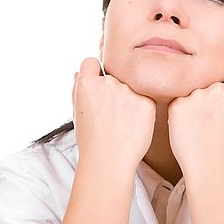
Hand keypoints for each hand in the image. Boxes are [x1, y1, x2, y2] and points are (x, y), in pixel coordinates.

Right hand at [72, 57, 156, 176]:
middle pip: (113, 76)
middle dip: (112, 90)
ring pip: (131, 88)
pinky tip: (133, 126)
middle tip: (111, 114)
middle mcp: (108, 82)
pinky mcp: (147, 102)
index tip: (97, 86)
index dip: (94, 73)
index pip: (91, 62)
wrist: (108, 161)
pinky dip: (141, 110)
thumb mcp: (76, 113)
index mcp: (87, 84)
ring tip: (122, 123)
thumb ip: (78, 90)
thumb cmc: (91, 141)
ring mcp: (129, 91)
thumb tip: (81, 73)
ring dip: (128, 99)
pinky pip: (144, 99)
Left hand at [167, 66, 223, 177]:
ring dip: (192, 105)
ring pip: (191, 93)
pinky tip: (188, 130)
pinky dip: (179, 114)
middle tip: (208, 121)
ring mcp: (196, 95)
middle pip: (209, 83)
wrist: (210, 167)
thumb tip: (223, 86)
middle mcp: (218, 89)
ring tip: (198, 129)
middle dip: (207, 96)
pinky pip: (177, 103)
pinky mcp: (177, 104)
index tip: (223, 88)